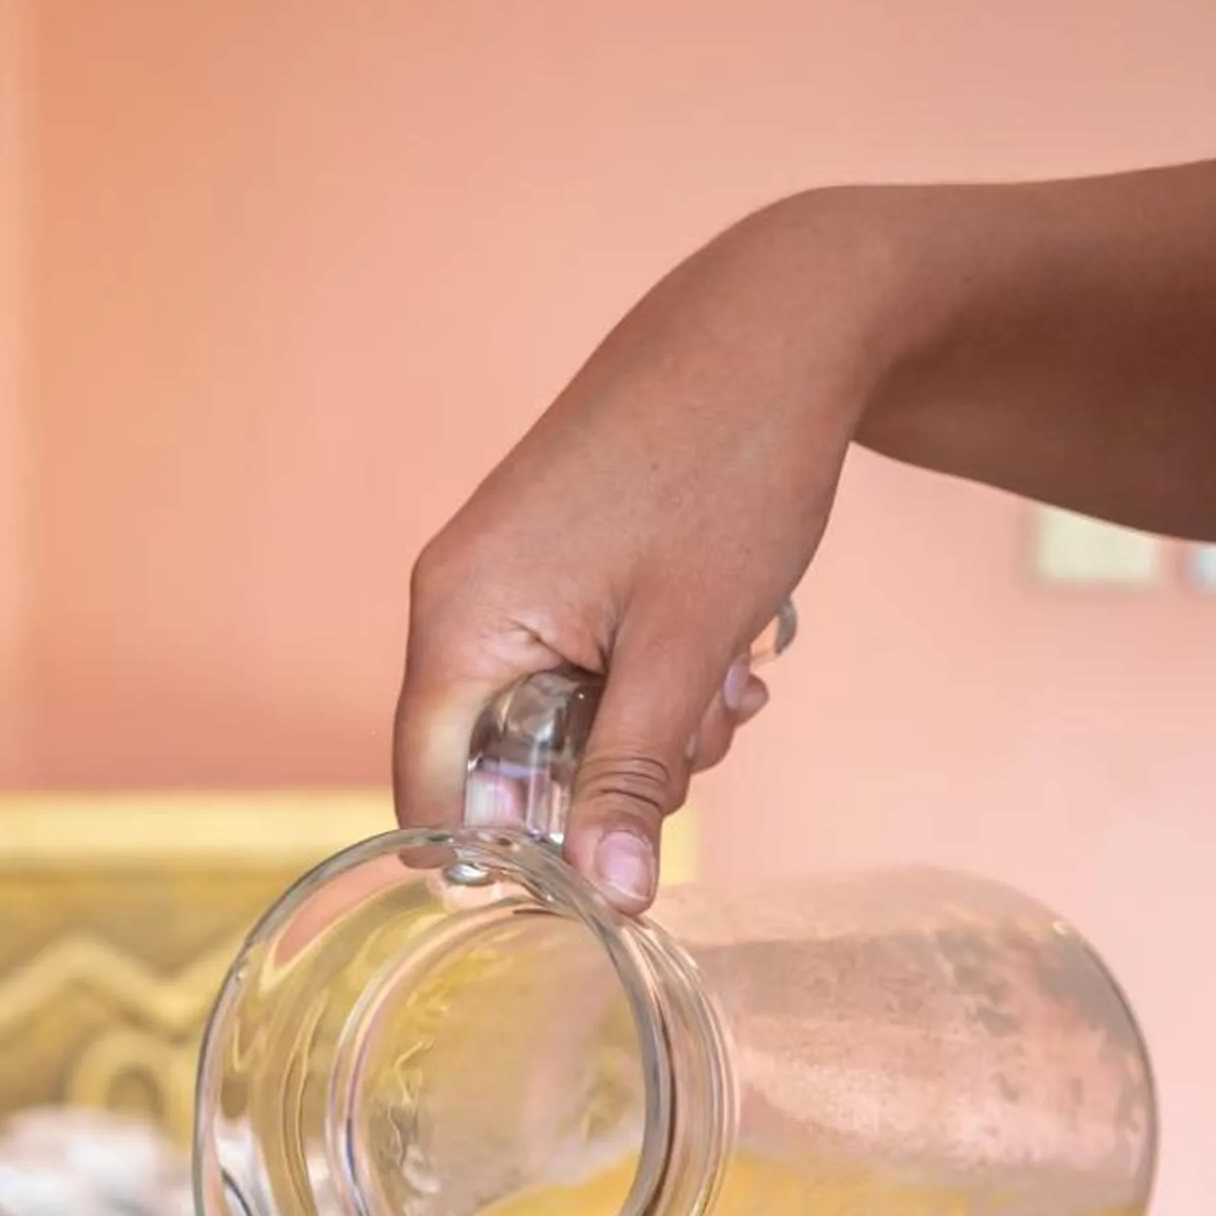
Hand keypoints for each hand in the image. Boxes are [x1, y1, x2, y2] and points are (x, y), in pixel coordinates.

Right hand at [394, 192, 896, 907]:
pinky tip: (717, 649)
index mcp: (459, 620)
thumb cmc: (729, 465)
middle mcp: (458, 599)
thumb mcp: (684, 649)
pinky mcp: (551, 561)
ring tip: (726, 680)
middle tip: (702, 736)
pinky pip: (579, 668)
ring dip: (645, 732)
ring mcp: (504, 576)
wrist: (783, 317)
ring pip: (555, 722)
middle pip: (500, 767)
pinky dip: (648, 681)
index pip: (432, 796)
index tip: (607, 861)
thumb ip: (633, 780)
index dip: (511, 854)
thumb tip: (609, 898)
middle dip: (606, 780)